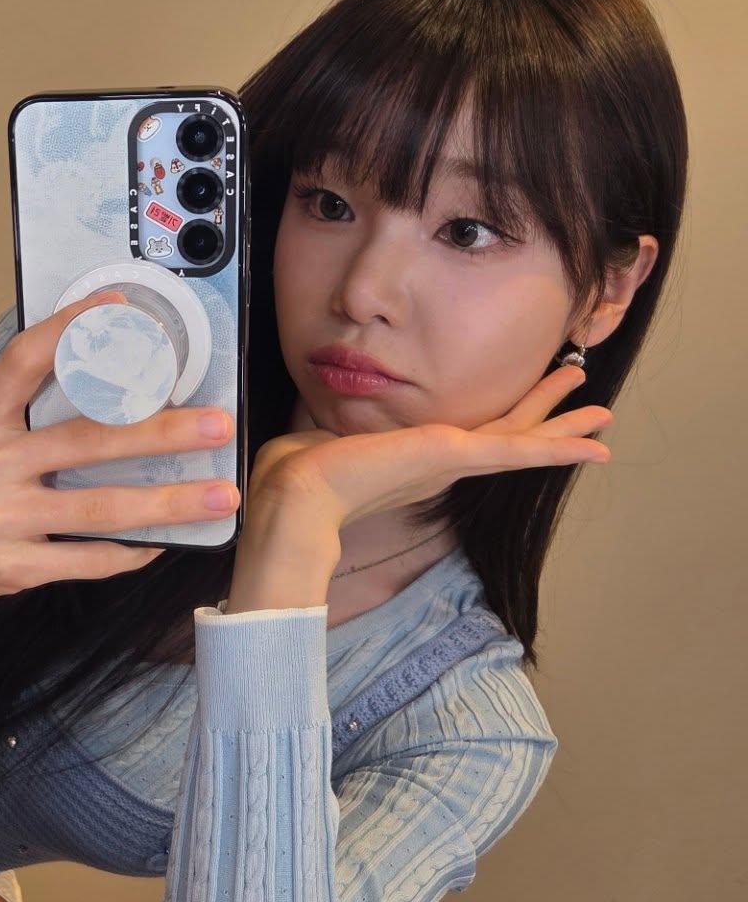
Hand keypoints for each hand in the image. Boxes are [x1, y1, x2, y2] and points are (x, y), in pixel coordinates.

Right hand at [0, 289, 240, 607]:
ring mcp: (0, 519)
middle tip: (216, 424)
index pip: (24, 361)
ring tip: (220, 496)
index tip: (120, 307)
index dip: (69, 328)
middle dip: (161, 431)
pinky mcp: (13, 566)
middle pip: (86, 440)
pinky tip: (164, 540)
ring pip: (100, 508)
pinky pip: (87, 559)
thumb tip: (115, 375)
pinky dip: (132, 550)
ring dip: (168, 502)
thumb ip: (30, 406)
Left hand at [246, 365, 613, 533]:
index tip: (527, 408)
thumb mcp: (324, 439)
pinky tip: (594, 445)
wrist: (296, 497)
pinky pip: (518, 449)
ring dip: (564, 425)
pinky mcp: (454, 456)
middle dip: (549, 418)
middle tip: (589, 404)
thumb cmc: (299, 474)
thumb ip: (337, 435)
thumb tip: (317, 429)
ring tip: (604, 413)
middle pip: (509, 435)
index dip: (506, 423)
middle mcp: (442, 465)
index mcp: (418, 460)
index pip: (473, 437)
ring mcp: (453, 463)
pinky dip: (559, 447)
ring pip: (522, 439)